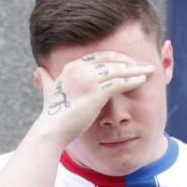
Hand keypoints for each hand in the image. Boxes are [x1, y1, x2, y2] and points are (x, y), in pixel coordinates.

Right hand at [33, 51, 154, 144]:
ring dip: (135, 70)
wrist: (52, 130)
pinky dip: (132, 80)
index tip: (127, 61)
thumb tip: (38, 72)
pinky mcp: (96, 92)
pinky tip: (142, 81)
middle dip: (128, 62)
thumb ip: (46, 81)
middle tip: (142, 64)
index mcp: (71, 67)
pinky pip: (119, 83)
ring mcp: (88, 79)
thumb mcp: (49, 92)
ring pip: (118, 70)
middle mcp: (79, 69)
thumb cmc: (53, 116)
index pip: (98, 56)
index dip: (115, 58)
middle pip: (110, 60)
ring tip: (148, 71)